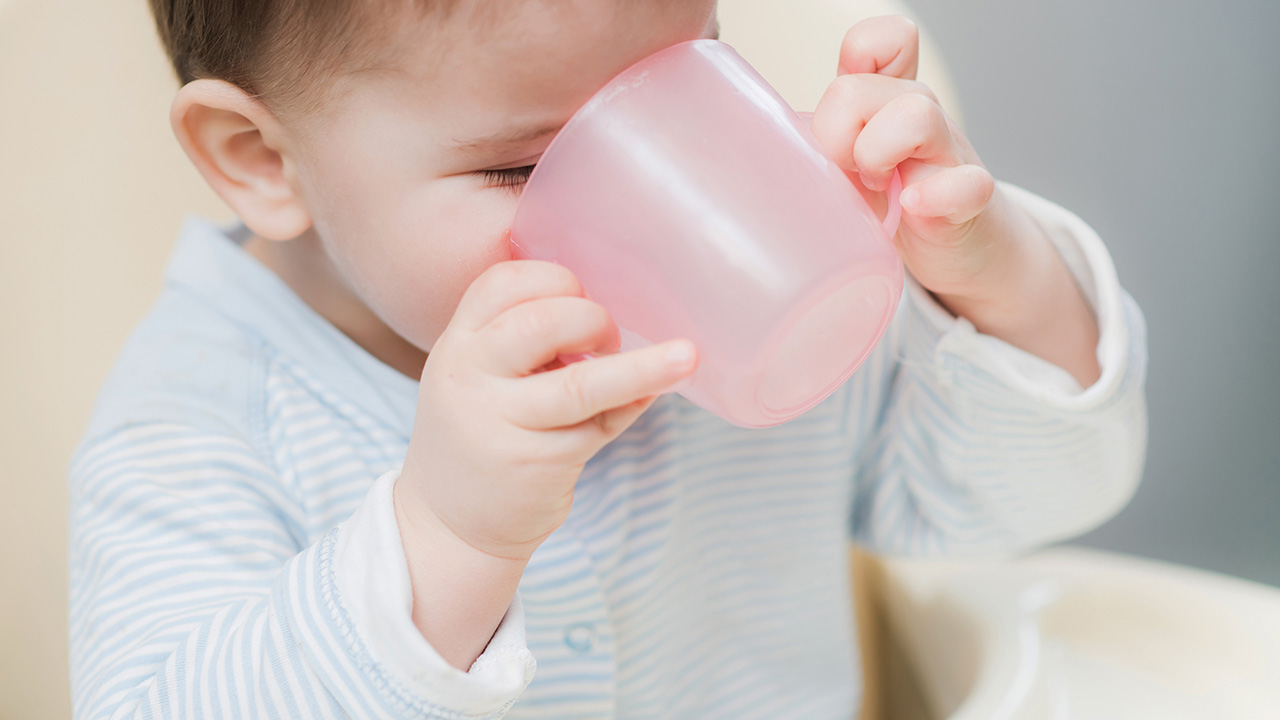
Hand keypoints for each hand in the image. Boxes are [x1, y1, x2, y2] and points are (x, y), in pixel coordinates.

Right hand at [398, 259, 697, 562]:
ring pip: (581, 384)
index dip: (555, 278)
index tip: (579, 296)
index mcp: (457, 344)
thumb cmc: (481, 434)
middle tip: (608, 340)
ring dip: (642, 368)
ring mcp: (500, 424)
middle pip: (542, 322)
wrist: (448, 525)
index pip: (503, 283)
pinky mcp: (535, 465)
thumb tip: (611, 313)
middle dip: (592, 320)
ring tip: (686, 357)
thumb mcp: (479, 378)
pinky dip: (631, 406)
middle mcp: (468, 378)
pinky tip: (649, 397)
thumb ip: (522, 341)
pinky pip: (600, 427)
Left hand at [810, 16, 1100, 385]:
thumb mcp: (847, 167)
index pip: (885, 39)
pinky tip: (912, 207)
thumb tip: (743, 156)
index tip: (837, 112)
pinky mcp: (970, 200)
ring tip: (874, 190)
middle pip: (865, 88)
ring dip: (878, 153)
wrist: (961, 250)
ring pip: (917, 114)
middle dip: (837, 132)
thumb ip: (812, 148)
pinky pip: (966, 183)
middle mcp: (919, 114)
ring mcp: (948, 154)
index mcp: (886, 101)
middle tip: (843, 174)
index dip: (860, 55)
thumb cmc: (893, 204)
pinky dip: (936, 193)